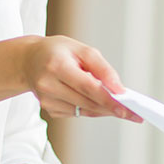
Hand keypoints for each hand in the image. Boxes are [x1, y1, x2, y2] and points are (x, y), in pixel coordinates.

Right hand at [16, 35, 140, 121]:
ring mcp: (46, 100)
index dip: (108, 99)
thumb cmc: (59, 52)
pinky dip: (91, 109)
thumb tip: (119, 89)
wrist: (28, 60)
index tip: (126, 109)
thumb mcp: (82, 50)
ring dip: (104, 110)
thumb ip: (103, 69)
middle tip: (134, 113)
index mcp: (56, 66)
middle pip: (88, 102)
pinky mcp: (49, 109)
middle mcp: (48, 85)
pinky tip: (97, 102)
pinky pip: (77, 113)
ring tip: (121, 108)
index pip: (88, 87)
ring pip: (84, 111)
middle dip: (112, 108)